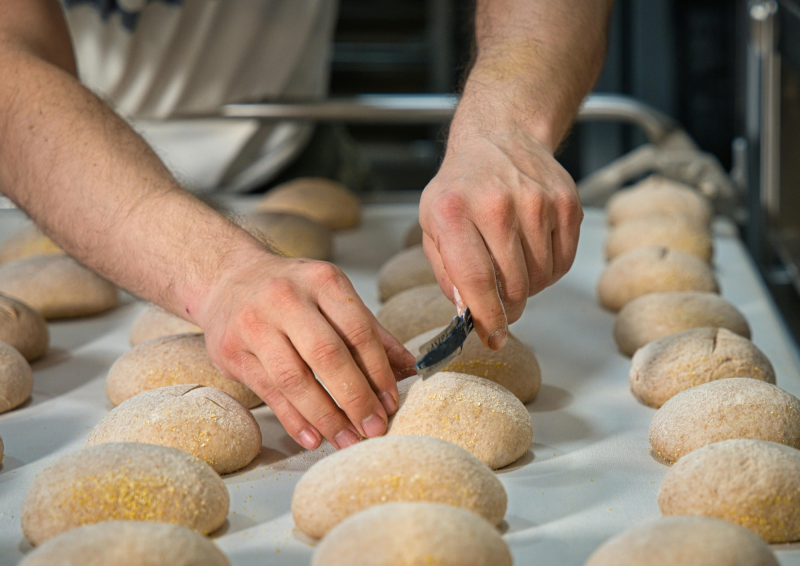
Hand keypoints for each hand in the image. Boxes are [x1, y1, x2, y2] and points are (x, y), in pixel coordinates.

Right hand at [195, 248, 415, 450]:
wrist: (226, 278)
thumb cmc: (290, 291)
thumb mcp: (332, 296)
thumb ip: (371, 331)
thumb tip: (408, 369)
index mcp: (322, 280)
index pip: (358, 331)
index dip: (378, 371)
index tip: (390, 402)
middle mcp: (286, 298)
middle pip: (327, 355)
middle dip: (355, 398)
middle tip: (374, 428)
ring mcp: (254, 324)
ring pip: (295, 379)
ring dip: (326, 416)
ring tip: (347, 439)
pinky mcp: (233, 351)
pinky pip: (269, 392)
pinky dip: (294, 419)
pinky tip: (314, 438)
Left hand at [419, 115, 582, 349]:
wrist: (499, 138)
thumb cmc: (461, 188)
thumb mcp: (433, 225)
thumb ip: (447, 272)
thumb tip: (468, 313)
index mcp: (454, 212)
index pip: (476, 280)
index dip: (487, 318)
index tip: (493, 338)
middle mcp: (497, 205)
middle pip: (513, 284)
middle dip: (507, 308)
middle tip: (501, 306)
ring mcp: (537, 202)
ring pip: (541, 277)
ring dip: (528, 287)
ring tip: (512, 266)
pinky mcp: (566, 203)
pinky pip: (563, 262)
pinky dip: (548, 270)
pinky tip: (532, 252)